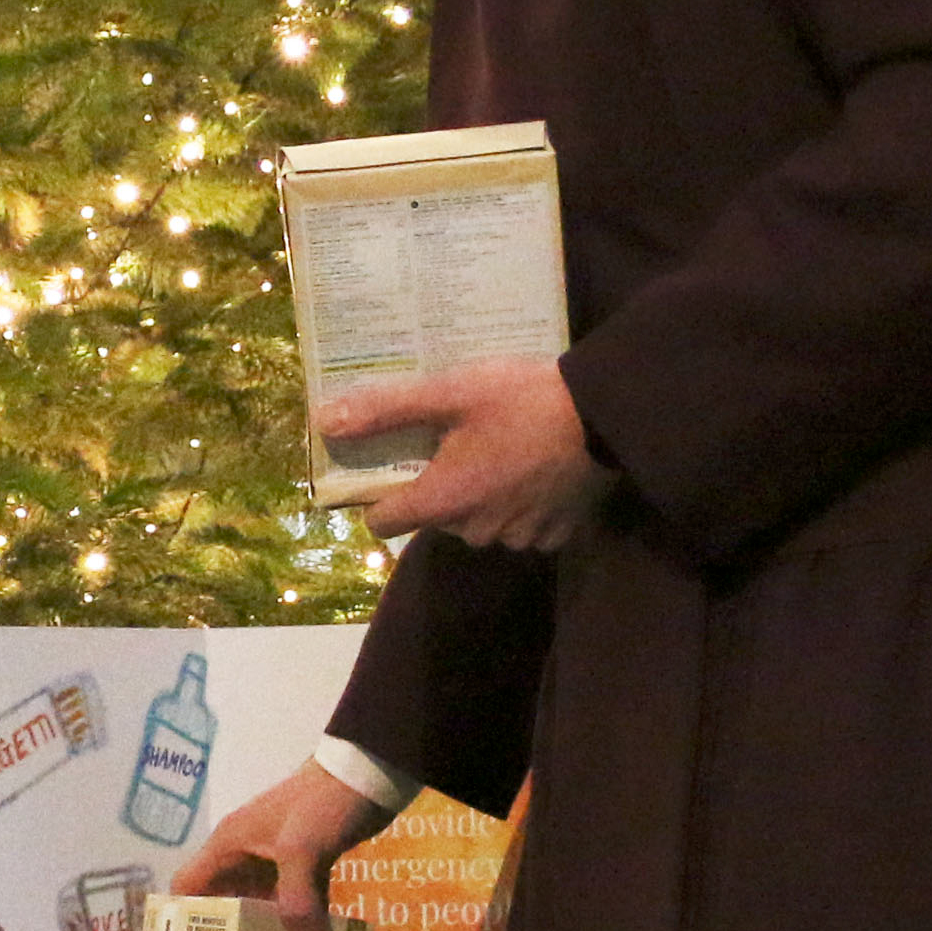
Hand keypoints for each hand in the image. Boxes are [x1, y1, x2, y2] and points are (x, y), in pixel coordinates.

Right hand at [172, 760, 389, 930]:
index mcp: (228, 845)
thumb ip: (297, 903)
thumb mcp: (302, 850)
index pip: (188, 887)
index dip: (183, 921)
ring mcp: (275, 861)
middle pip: (223, 904)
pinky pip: (293, 903)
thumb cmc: (320, 804)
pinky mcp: (305, 865)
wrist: (366, 772)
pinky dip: (298, 926)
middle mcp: (244, 856)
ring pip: (261, 907)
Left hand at [321, 354, 612, 549]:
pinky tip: (533, 471)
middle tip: (458, 443)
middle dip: (440, 486)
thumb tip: (325, 422)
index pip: (383, 523)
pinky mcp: (556, 535)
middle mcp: (476, 531)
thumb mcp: (449, 394)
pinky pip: (521, 526)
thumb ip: (387, 410)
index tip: (395, 468)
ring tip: (500, 452)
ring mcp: (519, 537)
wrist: (605, 414)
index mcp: (444, 501)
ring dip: (482, 496)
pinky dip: (520, 505)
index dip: (381, 498)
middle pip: (436, 518)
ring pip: (479, 523)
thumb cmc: (521, 400)